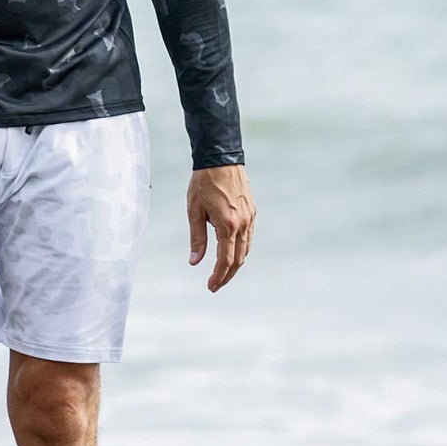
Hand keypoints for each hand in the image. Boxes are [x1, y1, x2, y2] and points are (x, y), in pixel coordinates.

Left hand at [186, 164, 255, 291]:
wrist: (220, 159)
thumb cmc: (203, 183)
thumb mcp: (194, 211)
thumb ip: (197, 238)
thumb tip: (194, 262)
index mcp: (227, 225)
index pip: (225, 260)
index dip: (218, 276)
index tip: (210, 287)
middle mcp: (242, 223)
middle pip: (238, 259)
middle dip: (227, 275)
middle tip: (215, 285)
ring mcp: (250, 217)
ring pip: (246, 249)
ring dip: (236, 264)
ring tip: (223, 273)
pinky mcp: (252, 211)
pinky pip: (249, 237)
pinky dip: (241, 249)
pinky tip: (232, 252)